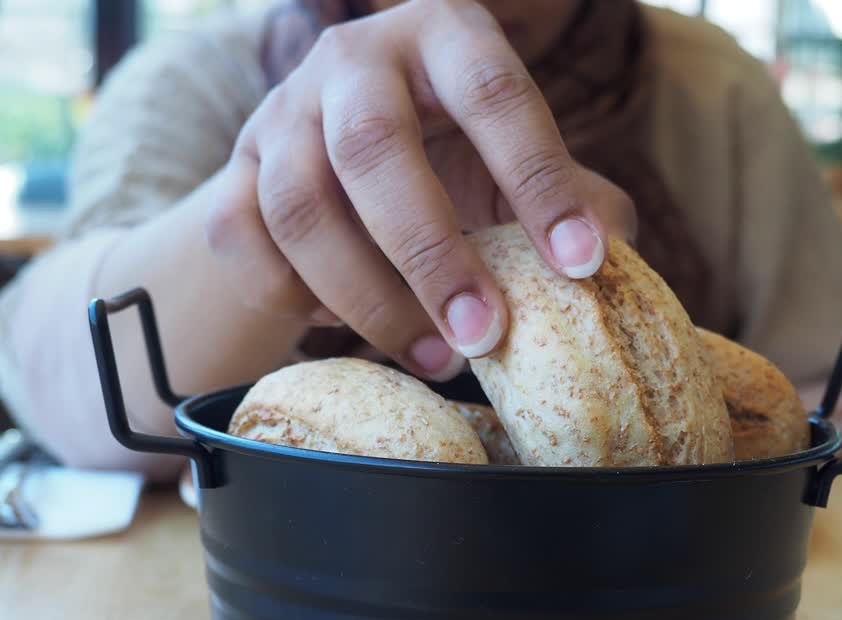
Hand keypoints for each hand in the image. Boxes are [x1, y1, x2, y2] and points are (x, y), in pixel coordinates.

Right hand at [206, 0, 634, 379]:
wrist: (336, 171)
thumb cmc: (455, 166)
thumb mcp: (519, 166)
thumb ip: (577, 198)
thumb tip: (613, 252)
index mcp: (442, 37)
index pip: (493, 94)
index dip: (538, 181)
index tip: (580, 264)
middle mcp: (352, 59)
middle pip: (373, 146)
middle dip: (432, 253)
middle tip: (485, 337)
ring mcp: (278, 115)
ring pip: (299, 207)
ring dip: (370, 299)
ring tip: (439, 360)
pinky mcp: (228, 178)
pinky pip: (247, 248)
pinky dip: (302, 301)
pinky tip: (353, 326)